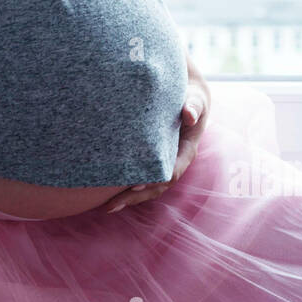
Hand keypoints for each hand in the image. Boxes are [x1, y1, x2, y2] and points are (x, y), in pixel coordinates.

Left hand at [104, 57, 210, 212]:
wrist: (188, 95)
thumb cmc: (191, 96)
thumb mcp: (195, 98)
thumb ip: (194, 105)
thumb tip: (189, 115)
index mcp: (186, 151)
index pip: (171, 172)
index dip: (154, 180)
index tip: (134, 185)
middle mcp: (175, 161)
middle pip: (156, 186)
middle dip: (135, 196)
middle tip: (111, 205)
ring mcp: (164, 163)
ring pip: (148, 186)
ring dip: (129, 197)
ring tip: (107, 206)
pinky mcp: (152, 160)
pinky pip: (142, 177)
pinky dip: (127, 186)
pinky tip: (107, 190)